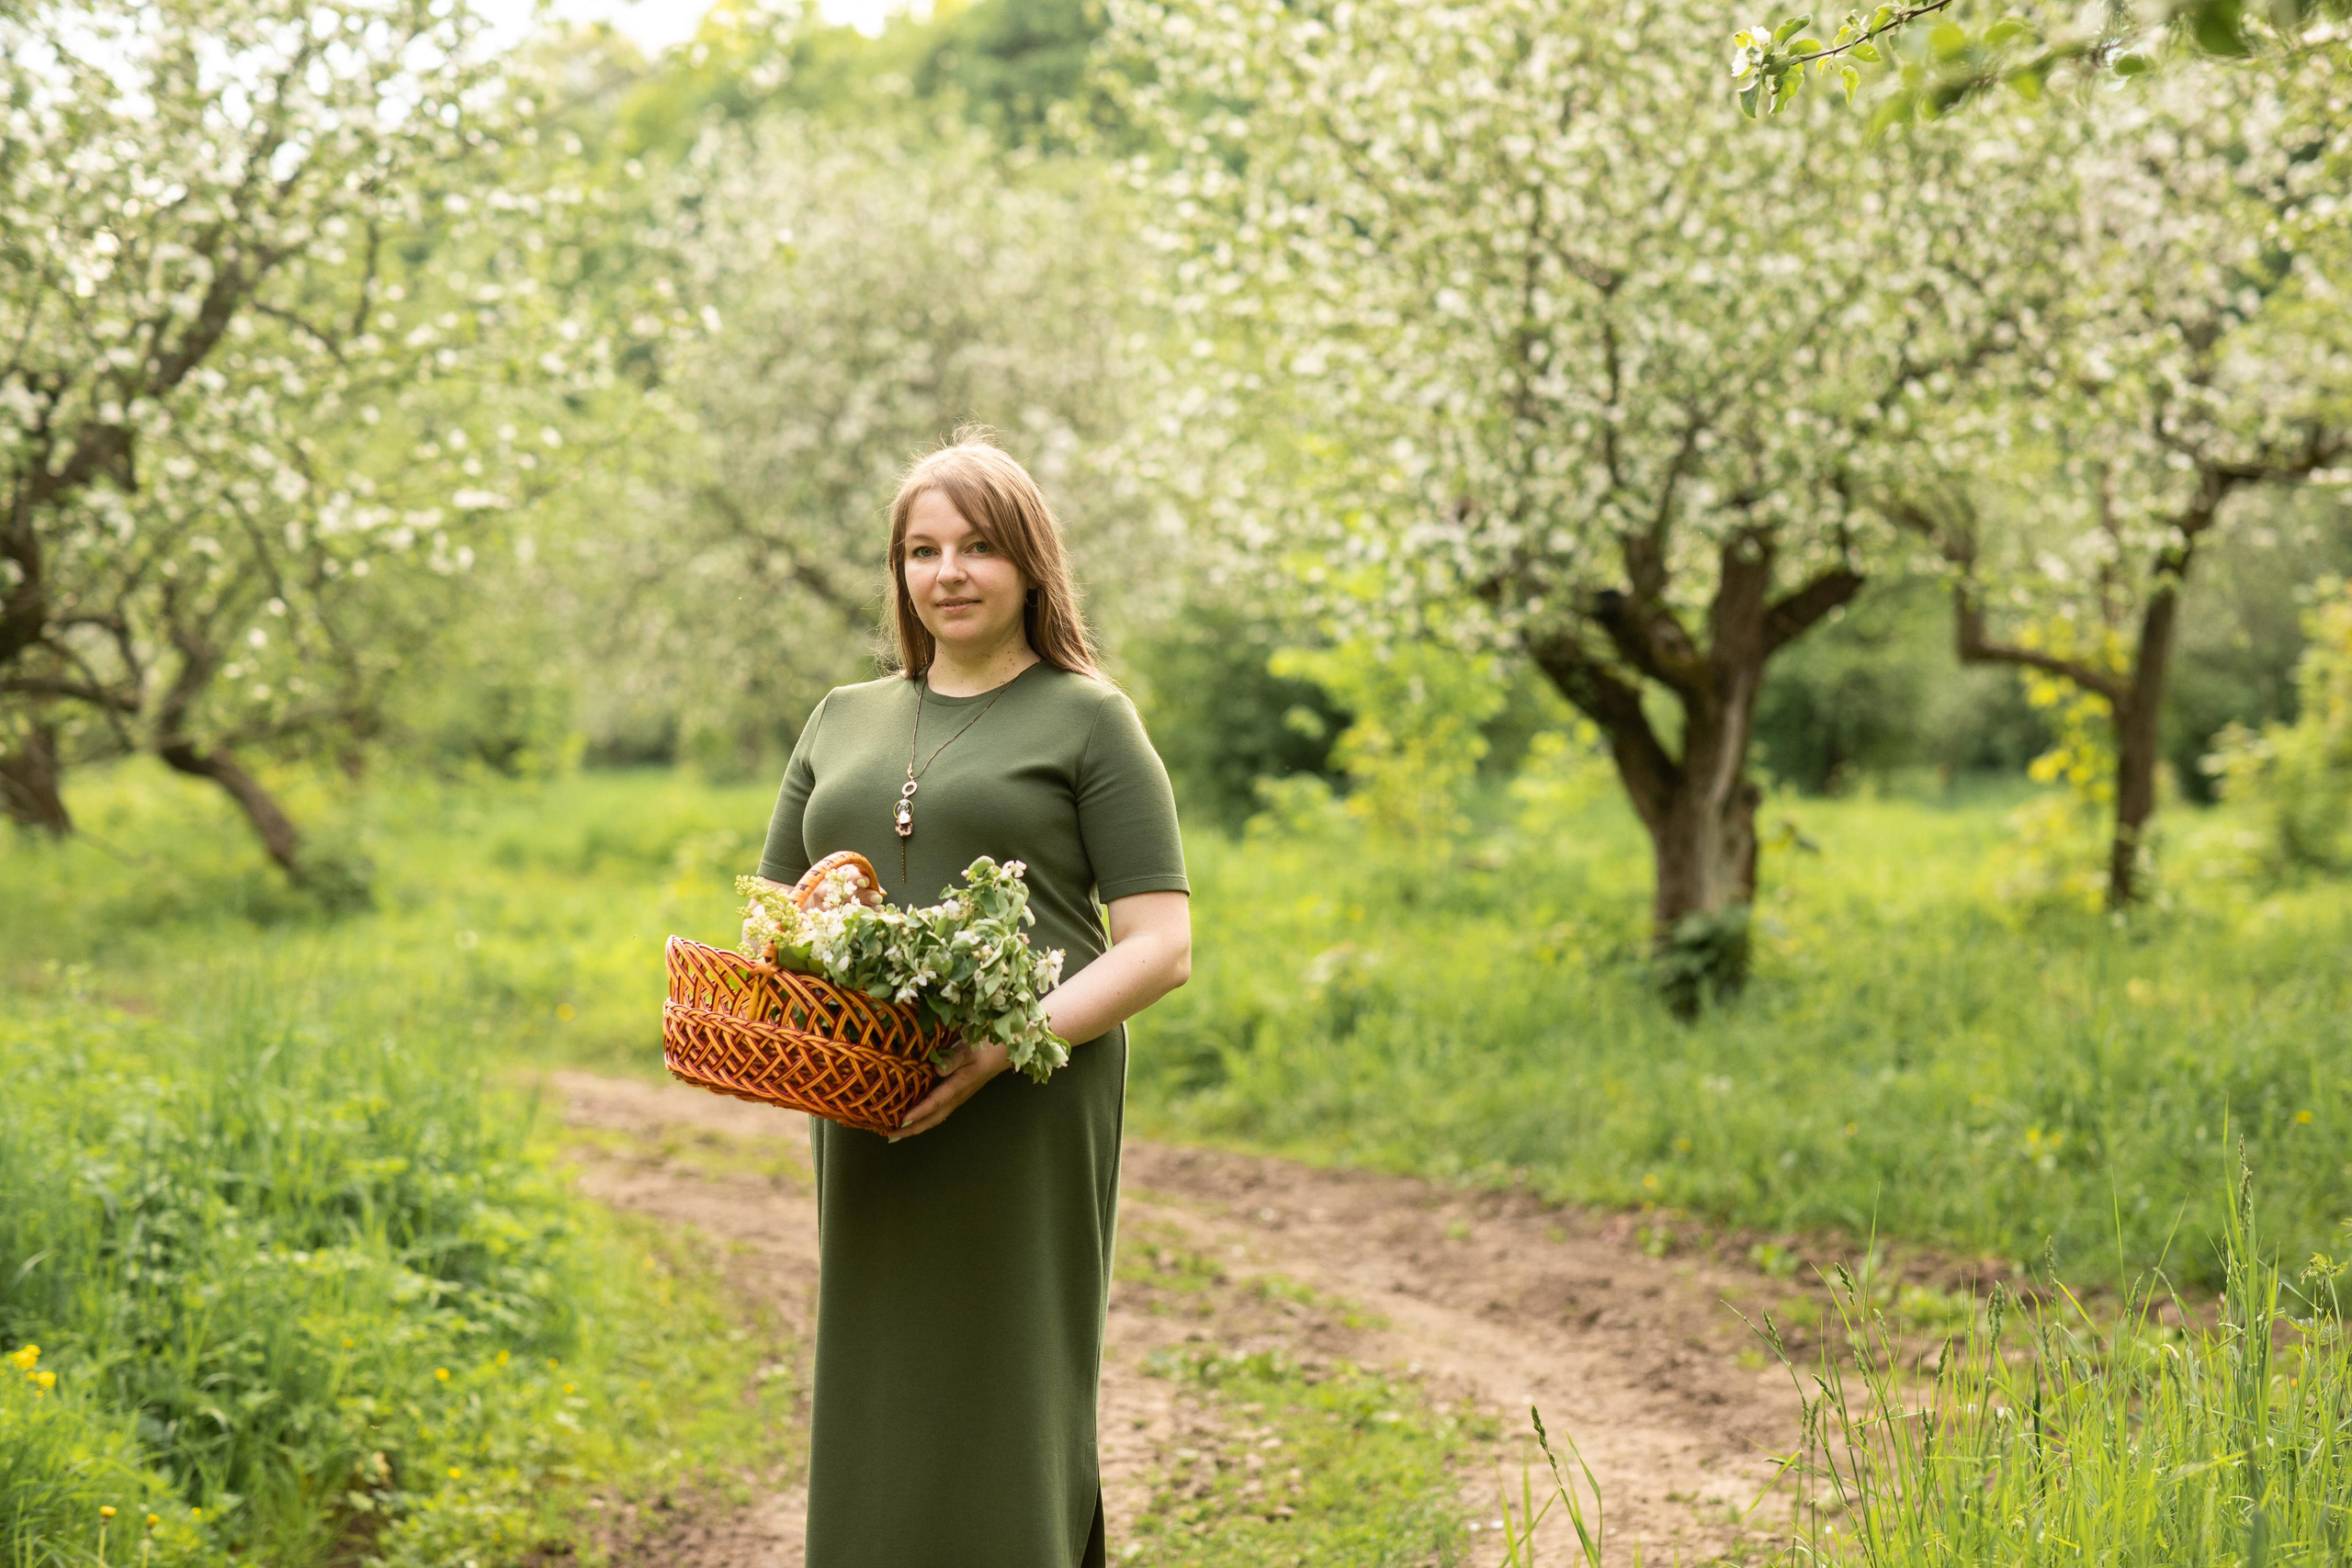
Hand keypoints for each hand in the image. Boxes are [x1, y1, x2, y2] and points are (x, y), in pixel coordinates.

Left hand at [893, 1038, 1010, 1137]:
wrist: (999, 1053)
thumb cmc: (982, 1049)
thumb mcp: (966, 1049)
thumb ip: (952, 1059)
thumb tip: (936, 1069)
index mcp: (957, 1086)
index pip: (935, 1103)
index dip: (918, 1112)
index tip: (902, 1120)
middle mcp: (955, 1098)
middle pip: (932, 1119)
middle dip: (911, 1129)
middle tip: (890, 1135)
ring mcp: (955, 1099)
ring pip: (933, 1118)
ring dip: (915, 1127)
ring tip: (895, 1133)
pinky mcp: (954, 1096)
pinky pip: (936, 1112)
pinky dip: (921, 1119)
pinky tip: (911, 1119)